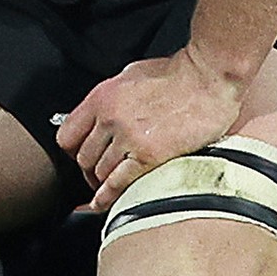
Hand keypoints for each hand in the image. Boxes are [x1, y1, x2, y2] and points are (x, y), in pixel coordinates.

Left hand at [58, 47, 249, 206]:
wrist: (208, 78)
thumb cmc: (178, 73)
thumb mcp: (133, 74)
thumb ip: (113, 97)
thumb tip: (102, 115)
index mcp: (103, 97)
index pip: (67, 135)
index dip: (73, 151)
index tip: (80, 157)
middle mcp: (110, 118)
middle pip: (83, 158)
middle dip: (89, 170)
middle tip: (97, 176)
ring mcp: (128, 138)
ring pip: (100, 173)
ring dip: (103, 183)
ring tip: (110, 188)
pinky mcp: (148, 155)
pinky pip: (118, 183)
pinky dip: (108, 197)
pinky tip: (105, 202)